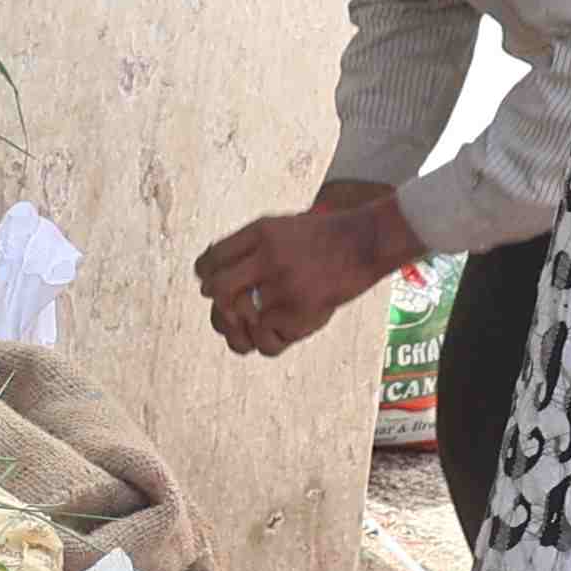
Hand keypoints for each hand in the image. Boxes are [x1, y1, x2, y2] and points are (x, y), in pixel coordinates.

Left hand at [195, 194, 415, 357]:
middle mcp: (268, 258)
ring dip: (238, 330)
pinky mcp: (301, 313)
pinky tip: (278, 333)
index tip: (211, 285)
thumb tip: (207, 273)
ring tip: (249, 330)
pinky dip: (268, 343)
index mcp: (260, 233)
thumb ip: (247, 246)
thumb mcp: (280, 227)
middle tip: (229, 312)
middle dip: (218, 305)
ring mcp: (285, 287)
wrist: (365, 243)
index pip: (211, 260)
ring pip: (237, 321)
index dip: (205, 277)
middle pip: (216, 291)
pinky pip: (266, 342)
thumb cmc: (320, 238)